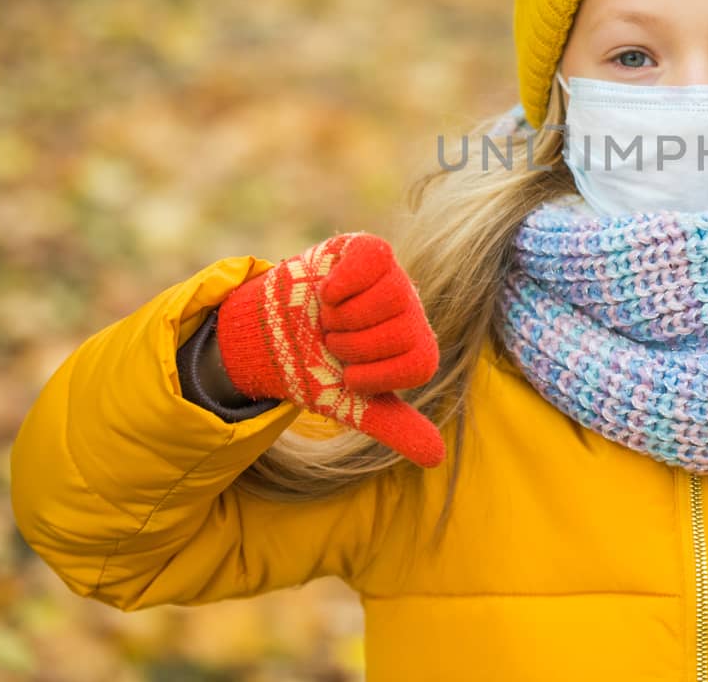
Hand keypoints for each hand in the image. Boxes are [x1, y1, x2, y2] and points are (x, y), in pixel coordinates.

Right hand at [216, 233, 444, 466]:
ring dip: (342, 315)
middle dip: (352, 345)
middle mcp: (413, 308)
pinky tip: (327, 291)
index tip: (349, 375)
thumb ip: (395, 426)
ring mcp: (392, 276)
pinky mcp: (367, 250)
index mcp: (418, 344)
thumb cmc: (317, 368)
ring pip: (389, 296)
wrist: (271, 337)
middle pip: (402, 329)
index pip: (420, 363)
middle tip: (333, 341)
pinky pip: (374, 258)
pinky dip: (343, 282)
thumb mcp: (354, 402)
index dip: (374, 375)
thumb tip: (436, 458)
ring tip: (329, 317)